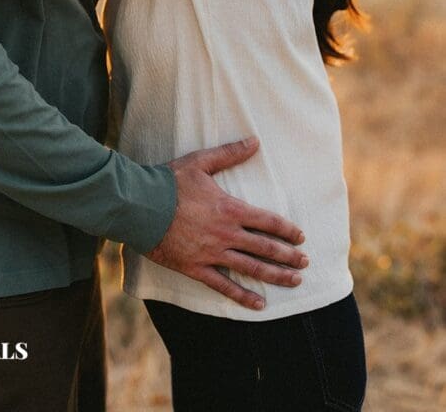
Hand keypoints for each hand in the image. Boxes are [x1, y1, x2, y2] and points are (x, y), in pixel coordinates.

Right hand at [146, 137, 308, 311]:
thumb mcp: (201, 162)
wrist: (140, 205)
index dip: (287, 230)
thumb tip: (255, 141)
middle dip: (288, 256)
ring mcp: (212, 253)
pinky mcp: (196, 268)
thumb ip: (229, 154)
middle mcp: (226, 234)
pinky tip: (259, 305)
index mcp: (230, 209)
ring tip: (294, 281)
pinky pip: (224, 286)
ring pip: (251, 269)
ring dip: (275, 276)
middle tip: (305, 263)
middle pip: (265, 248)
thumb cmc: (170, 181)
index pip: (267, 221)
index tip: (301, 237)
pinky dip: (243, 296)